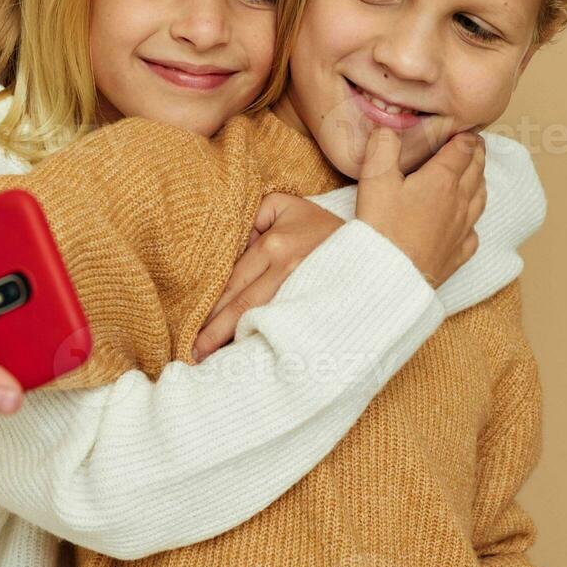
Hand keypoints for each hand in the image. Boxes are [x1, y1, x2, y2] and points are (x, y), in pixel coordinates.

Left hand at [192, 193, 344, 360]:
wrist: (378, 243)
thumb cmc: (321, 226)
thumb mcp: (286, 206)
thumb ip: (251, 216)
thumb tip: (223, 251)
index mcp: (275, 245)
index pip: (233, 282)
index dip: (210, 307)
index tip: (189, 328)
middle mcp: (288, 267)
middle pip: (242, 306)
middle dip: (215, 332)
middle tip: (191, 353)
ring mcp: (305, 290)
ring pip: (261, 320)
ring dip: (234, 340)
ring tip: (211, 359)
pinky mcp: (318, 306)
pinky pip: (284, 326)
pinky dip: (264, 340)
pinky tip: (250, 356)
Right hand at [356, 128, 486, 288]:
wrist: (388, 275)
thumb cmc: (381, 227)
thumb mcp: (375, 179)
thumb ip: (383, 146)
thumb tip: (389, 128)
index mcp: (442, 180)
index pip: (463, 150)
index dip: (465, 136)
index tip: (465, 129)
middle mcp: (459, 202)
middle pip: (476, 171)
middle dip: (476, 154)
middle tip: (474, 144)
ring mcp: (461, 230)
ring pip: (480, 198)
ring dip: (480, 181)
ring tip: (476, 174)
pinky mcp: (457, 254)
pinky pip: (473, 233)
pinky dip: (473, 220)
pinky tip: (468, 222)